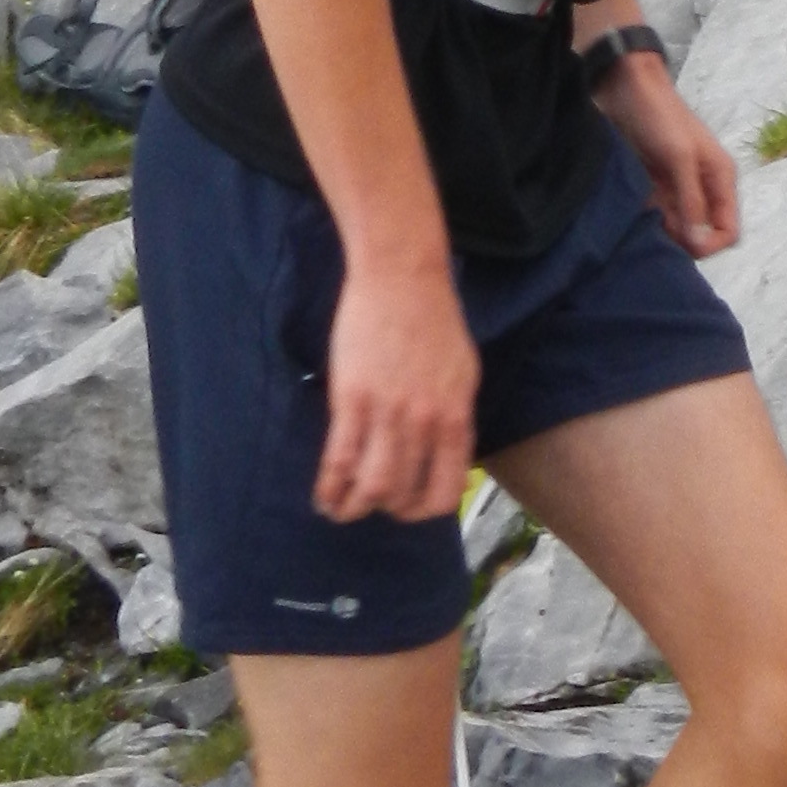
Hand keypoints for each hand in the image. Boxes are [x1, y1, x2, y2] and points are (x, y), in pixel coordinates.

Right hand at [314, 260, 481, 521]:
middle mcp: (426, 423)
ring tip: (339, 511)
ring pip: (372, 486)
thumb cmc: (433, 318)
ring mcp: (389, 413)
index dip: (424, 510)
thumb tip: (446, 451)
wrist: (402, 276)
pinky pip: (340, 459)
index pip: (447, 490)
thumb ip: (454, 415)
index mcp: (457, 417)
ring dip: (353, 508)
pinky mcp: (353, 399)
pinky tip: (323, 496)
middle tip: (369, 505)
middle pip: (404, 493)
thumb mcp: (463, 371)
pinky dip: (329, 487)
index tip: (407, 509)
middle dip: (385, 509)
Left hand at [600, 61, 741, 258]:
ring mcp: (677, 188)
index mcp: (720, 178)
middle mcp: (702, 187)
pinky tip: (633, 215)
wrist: (626, 87)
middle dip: (684, 241)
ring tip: (643, 222)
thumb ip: (692, 199)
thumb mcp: (680, 157)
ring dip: (663, 231)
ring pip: (677, 228)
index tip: (685, 245)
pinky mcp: (653, 186)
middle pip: (702, 233)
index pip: (729, 230)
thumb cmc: (660, 116)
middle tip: (657, 232)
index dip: (711, 244)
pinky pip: (657, 216)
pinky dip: (647, 220)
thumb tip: (700, 243)